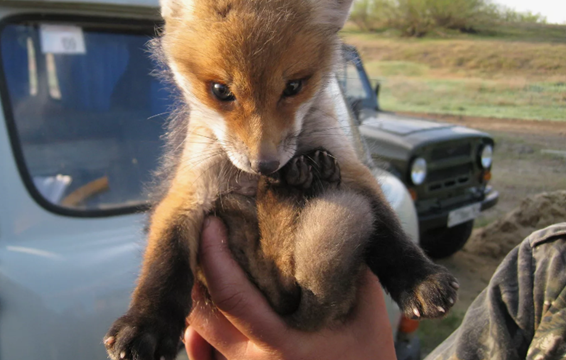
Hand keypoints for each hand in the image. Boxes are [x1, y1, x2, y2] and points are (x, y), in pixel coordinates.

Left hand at [185, 217, 396, 359]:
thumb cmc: (368, 355)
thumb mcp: (367, 310)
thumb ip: (347, 268)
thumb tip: (325, 219)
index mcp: (282, 344)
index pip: (230, 295)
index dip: (214, 254)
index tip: (212, 223)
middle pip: (202, 314)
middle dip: (197, 271)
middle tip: (206, 236)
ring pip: (200, 333)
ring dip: (198, 296)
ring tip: (208, 263)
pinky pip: (206, 353)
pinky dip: (200, 329)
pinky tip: (207, 303)